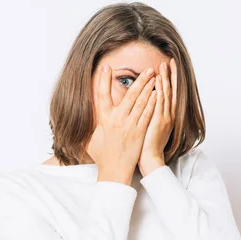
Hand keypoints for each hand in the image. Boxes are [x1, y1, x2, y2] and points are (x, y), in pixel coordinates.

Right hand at [86, 64, 157, 184]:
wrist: (114, 171)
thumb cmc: (103, 157)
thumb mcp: (91, 140)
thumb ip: (91, 127)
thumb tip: (83, 120)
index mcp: (104, 119)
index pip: (102, 95)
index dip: (103, 81)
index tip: (106, 68)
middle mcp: (117, 120)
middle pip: (129, 95)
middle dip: (139, 80)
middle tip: (146, 69)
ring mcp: (130, 125)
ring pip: (140, 102)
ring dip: (148, 88)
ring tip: (154, 77)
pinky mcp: (139, 132)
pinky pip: (147, 114)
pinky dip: (152, 103)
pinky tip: (157, 94)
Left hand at [138, 58, 177, 176]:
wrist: (150, 159)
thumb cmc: (146, 146)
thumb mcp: (148, 127)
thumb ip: (147, 116)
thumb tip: (141, 107)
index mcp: (166, 116)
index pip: (168, 94)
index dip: (169, 80)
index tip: (167, 68)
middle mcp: (168, 115)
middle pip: (170, 90)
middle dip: (170, 75)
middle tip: (169, 61)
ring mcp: (165, 117)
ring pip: (166, 94)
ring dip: (165, 79)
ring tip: (164, 66)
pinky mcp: (159, 121)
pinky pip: (160, 103)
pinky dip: (160, 91)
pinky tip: (158, 81)